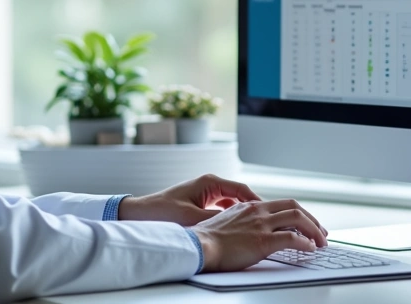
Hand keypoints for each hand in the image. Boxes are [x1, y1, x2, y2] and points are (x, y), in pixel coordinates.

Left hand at [117, 173, 262, 225]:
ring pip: (232, 201)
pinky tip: (236, 228)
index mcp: (210, 182)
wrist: (140, 213)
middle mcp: (209, 183)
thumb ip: (218, 219)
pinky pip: (223, 207)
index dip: (258, 203)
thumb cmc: (162, 212)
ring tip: (254, 226)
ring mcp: (205, 192)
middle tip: (266, 221)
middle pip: (240, 195)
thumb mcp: (193, 217)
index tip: (270, 214)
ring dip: (242, 212)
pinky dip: (231, 215)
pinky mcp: (201, 201)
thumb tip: (239, 224)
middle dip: (253, 208)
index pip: (242, 190)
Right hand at [189, 199, 327, 271]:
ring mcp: (261, 224)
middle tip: (321, 232)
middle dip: (312, 219)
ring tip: (320, 242)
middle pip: (294, 207)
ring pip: (298, 218)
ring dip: (314, 231)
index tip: (306, 223)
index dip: (299, 213)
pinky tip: (310, 249)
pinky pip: (292, 238)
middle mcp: (257, 211)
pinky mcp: (263, 241)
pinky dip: (306, 243)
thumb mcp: (226, 222)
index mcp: (249, 206)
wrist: (199, 246)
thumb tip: (249, 231)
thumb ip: (241, 222)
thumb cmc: (207, 240)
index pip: (282, 203)